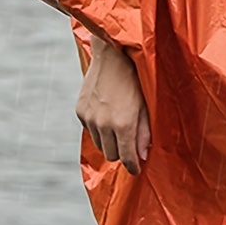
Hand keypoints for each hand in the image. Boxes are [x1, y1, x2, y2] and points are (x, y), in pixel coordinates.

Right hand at [75, 38, 150, 174]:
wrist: (112, 55)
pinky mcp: (80, 110)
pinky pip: (90, 130)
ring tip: (118, 127)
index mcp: (123, 124)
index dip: (133, 167)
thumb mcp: (145, 106)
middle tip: (129, 144)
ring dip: (109, 142)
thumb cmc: (135, 79)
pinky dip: (99, 129)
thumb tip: (142, 156)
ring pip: (99, 144)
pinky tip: (107, 114)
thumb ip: (144, 133)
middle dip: (121, 153)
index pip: (127, 158)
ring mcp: (89, 117)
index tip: (136, 169)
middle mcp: (103, 124)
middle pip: (111, 155)